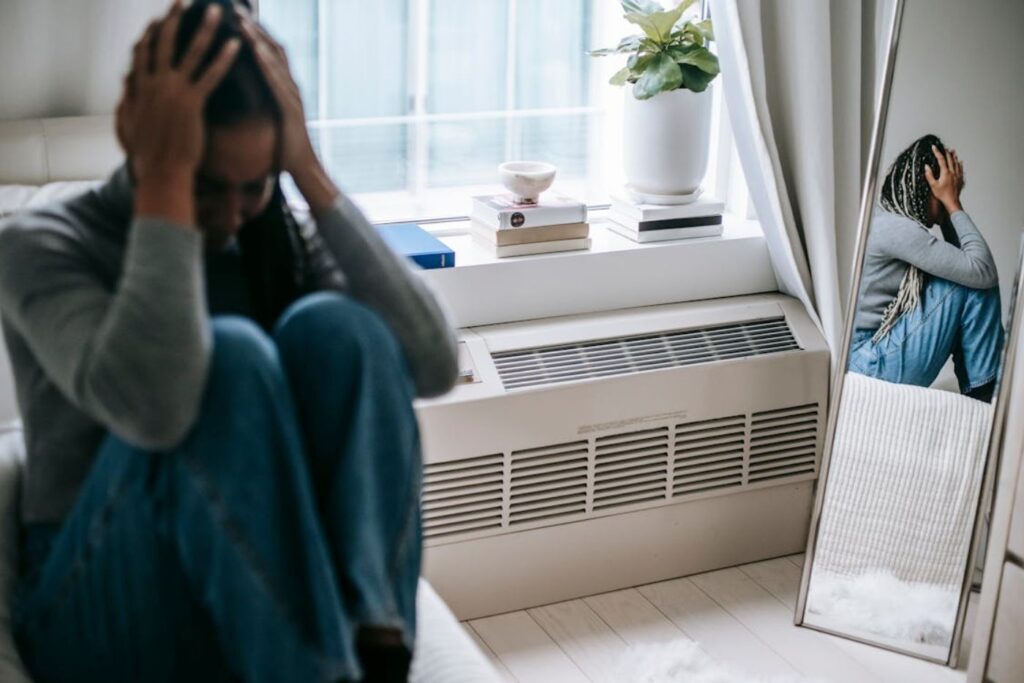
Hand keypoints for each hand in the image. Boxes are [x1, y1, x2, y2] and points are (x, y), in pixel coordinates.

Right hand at [117, 1, 239, 222]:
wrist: (161, 172)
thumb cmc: (148, 156)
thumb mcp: (129, 124)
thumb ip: (128, 100)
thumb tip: (125, 84)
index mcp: (140, 88)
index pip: (143, 53)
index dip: (151, 34)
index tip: (158, 20)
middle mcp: (155, 84)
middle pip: (164, 43)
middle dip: (173, 19)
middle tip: (182, 1)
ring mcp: (173, 91)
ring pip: (190, 52)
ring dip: (204, 29)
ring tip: (216, 12)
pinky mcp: (192, 103)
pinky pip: (211, 75)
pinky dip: (224, 58)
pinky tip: (236, 45)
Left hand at [236, 8, 338, 213]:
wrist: (302, 168)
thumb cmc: (282, 148)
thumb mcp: (266, 120)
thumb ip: (258, 104)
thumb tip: (239, 97)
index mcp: (282, 88)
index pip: (267, 53)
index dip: (252, 33)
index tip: (233, 16)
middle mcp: (290, 86)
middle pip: (272, 48)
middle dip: (253, 27)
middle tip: (234, 8)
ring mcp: (292, 96)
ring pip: (275, 60)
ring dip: (257, 39)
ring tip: (240, 20)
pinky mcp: (291, 108)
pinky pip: (277, 81)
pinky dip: (266, 63)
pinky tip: (254, 50)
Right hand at [924, 144, 964, 213]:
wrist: (952, 201)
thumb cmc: (942, 194)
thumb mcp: (933, 185)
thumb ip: (929, 175)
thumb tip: (927, 166)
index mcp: (945, 173)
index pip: (941, 160)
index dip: (937, 152)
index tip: (934, 147)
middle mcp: (952, 172)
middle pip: (950, 159)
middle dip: (946, 153)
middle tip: (944, 148)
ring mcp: (957, 175)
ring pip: (956, 163)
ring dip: (954, 156)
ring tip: (953, 151)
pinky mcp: (960, 179)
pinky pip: (961, 169)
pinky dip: (960, 164)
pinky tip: (960, 162)